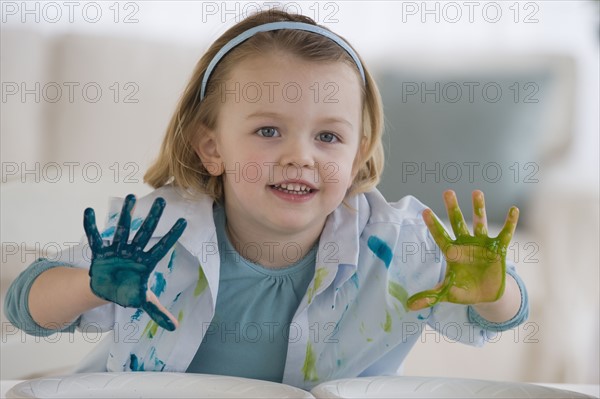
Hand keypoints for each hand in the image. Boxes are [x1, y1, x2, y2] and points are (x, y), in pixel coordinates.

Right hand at [83, 194, 186, 330]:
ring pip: (121, 230)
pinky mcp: (100, 253)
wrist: (107, 289)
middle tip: (162, 202)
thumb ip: (158, 311)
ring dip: (125, 215)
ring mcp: (117, 250)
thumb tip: (175, 327)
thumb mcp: (143, 301)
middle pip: (144, 233)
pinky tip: (89, 211)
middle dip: (153, 219)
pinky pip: (94, 238)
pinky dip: (90, 226)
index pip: (162, 247)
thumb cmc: (128, 292)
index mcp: (146, 263)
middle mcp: (133, 252)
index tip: (184, 222)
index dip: (172, 236)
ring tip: (130, 196)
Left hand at [407, 190, 518, 310]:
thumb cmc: (463, 290)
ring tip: (476, 192)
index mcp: (451, 252)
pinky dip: (510, 223)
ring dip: (478, 209)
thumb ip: (429, 297)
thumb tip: (408, 307)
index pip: (439, 236)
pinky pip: (504, 234)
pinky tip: (514, 209)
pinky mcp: (498, 249)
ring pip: (479, 223)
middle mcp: (465, 244)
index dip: (433, 225)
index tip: (424, 211)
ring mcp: (482, 245)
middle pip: (458, 223)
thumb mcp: (446, 294)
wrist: (486, 296)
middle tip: (447, 192)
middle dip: (453, 208)